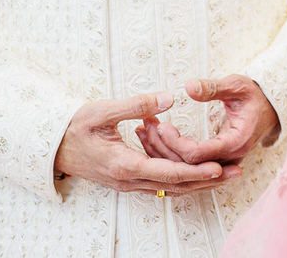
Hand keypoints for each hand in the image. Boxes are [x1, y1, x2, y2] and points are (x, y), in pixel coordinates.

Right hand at [55, 92, 234, 193]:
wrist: (50, 145)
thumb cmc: (74, 126)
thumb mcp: (103, 110)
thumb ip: (137, 105)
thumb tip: (169, 98)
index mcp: (125, 164)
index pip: (168, 172)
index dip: (195, 171)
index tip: (219, 168)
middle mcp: (129, 180)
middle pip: (175, 186)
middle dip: (207, 181)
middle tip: (236, 172)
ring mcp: (127, 182)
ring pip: (169, 187)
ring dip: (197, 182)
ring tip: (225, 173)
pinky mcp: (127, 179)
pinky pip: (159, 183)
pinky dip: (180, 177)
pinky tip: (196, 169)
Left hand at [137, 76, 279, 164]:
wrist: (270, 109)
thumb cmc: (254, 96)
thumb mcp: (237, 85)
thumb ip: (213, 87)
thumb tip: (188, 87)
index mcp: (235, 142)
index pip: (196, 154)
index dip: (175, 142)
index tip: (161, 125)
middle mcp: (228, 159)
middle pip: (186, 166)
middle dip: (162, 148)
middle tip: (146, 127)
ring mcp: (221, 163)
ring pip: (184, 169)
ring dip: (162, 152)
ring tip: (144, 131)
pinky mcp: (214, 162)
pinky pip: (188, 165)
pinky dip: (170, 154)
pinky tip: (154, 140)